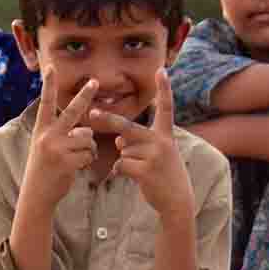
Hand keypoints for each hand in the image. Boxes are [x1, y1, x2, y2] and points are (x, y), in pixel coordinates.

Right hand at [24, 67, 99, 207]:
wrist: (37, 194)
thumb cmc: (44, 169)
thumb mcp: (45, 147)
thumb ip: (62, 135)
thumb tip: (86, 131)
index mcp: (41, 129)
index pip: (46, 103)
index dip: (48, 85)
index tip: (51, 66)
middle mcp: (48, 135)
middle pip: (72, 111)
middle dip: (85, 95)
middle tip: (95, 80)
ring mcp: (57, 148)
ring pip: (87, 138)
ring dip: (87, 149)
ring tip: (74, 159)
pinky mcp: (67, 161)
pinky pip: (88, 154)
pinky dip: (87, 161)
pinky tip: (76, 167)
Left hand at [94, 69, 192, 221]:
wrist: (176, 200)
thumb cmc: (163, 174)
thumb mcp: (157, 154)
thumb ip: (138, 142)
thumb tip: (118, 140)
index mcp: (165, 134)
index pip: (165, 108)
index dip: (164, 89)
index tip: (161, 70)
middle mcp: (161, 142)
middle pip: (127, 127)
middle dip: (108, 120)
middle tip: (92, 113)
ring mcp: (154, 156)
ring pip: (123, 150)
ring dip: (125, 160)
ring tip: (142, 170)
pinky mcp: (146, 171)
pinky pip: (121, 165)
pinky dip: (121, 171)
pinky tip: (133, 177)